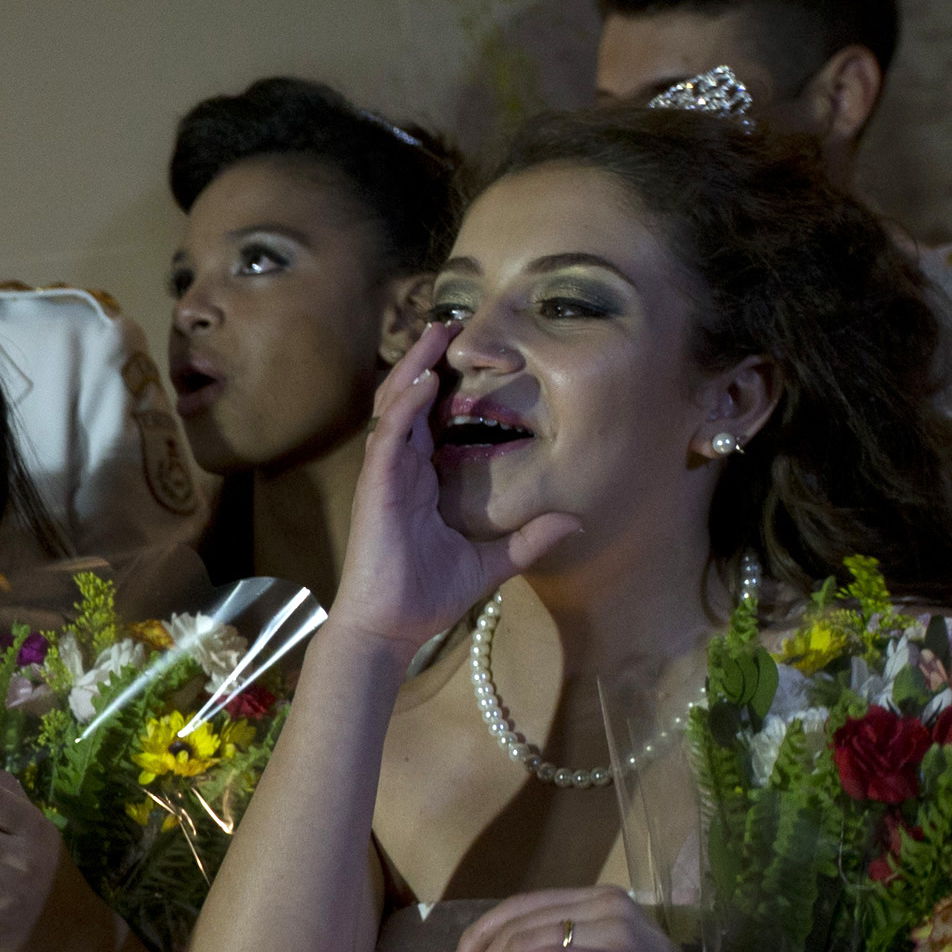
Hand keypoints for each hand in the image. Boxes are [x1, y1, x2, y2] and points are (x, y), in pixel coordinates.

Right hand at [322, 324, 582, 668]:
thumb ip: (526, 539)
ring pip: (394, 407)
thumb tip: (574, 521)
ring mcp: (386, 476)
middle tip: (449, 322)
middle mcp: (400, 470)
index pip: (430, 419)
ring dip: (414, 369)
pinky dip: (406, 406)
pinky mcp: (377, 487)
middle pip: (408, 400)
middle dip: (425, 360)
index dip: (445, 383)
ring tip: (436, 334)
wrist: (389, 628)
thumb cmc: (426, 596)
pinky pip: (389, 436)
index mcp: (421, 480)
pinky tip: (426, 380)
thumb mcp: (491, 562)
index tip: (469, 352)